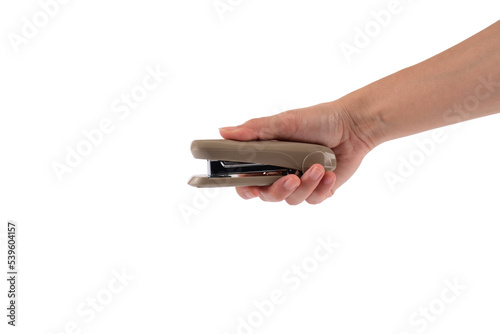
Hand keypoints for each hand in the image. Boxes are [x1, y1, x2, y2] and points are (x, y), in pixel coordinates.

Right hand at [219, 100, 377, 203]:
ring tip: (318, 167)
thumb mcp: (284, 122)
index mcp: (267, 157)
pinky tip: (329, 173)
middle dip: (279, 190)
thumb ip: (254, 131)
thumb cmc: (317, 119)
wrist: (352, 125)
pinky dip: (322, 188)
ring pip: (293, 199)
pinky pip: (314, 200)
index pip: (247, 180)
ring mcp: (300, 182)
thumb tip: (223, 132)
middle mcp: (280, 172)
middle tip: (291, 179)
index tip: (251, 187)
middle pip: (268, 195)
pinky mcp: (319, 189)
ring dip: (306, 185)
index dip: (245, 188)